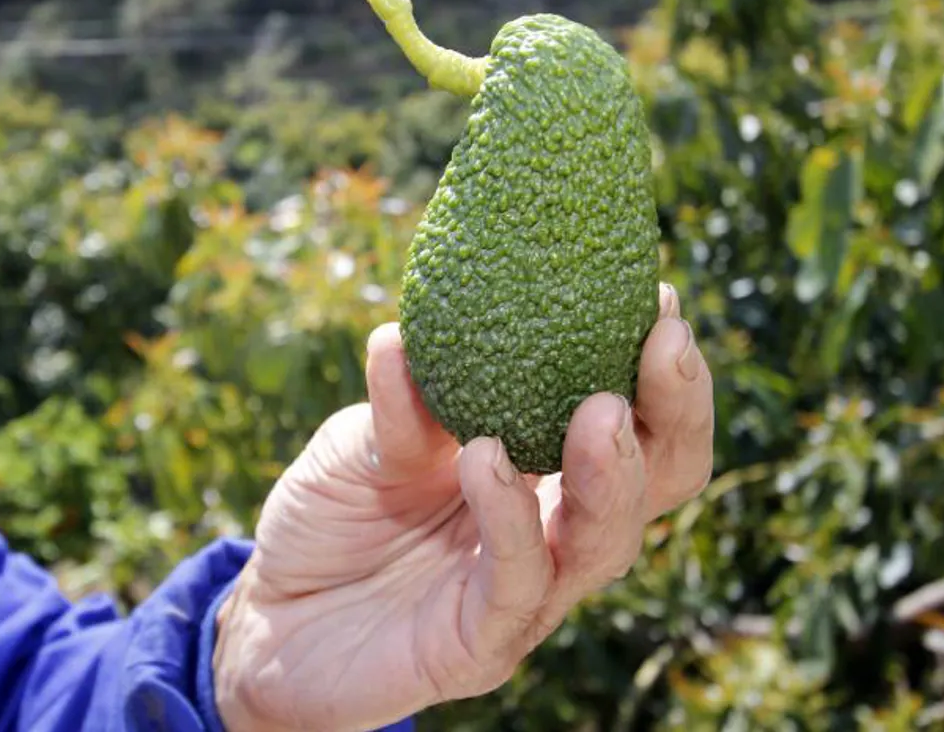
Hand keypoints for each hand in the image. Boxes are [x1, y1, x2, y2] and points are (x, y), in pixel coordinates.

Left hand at [212, 284, 713, 731]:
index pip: (633, 424)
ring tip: (599, 408)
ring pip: (606, 542)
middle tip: (664, 344)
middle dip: (674, 414)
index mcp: (542, 469)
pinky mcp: (483, 645)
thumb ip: (401, 405)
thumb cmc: (332, 519)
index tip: (661, 298)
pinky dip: (510, 518)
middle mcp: (552, 529)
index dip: (659, 371)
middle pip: (656, 483)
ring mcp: (527, 592)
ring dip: (611, 471)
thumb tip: (401, 334)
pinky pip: (516, 582)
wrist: (269, 614)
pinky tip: (487, 460)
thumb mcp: (365, 445)